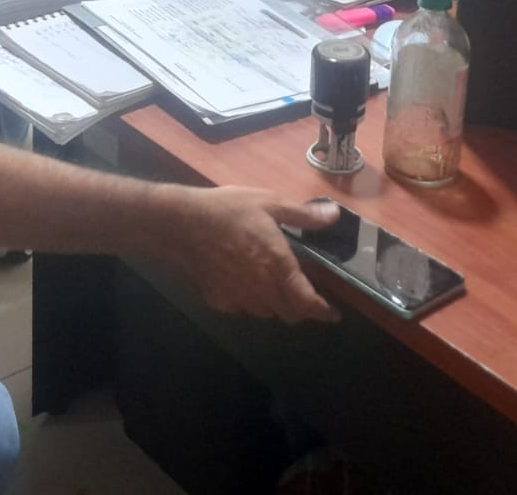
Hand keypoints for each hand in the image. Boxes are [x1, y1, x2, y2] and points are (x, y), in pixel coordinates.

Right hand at [168, 187, 339, 323]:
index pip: (307, 302)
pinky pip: (242, 308)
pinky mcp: (219, 300)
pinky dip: (249, 301)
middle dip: (301, 309)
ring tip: (275, 288)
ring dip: (276, 306)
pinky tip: (244, 284)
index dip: (323, 312)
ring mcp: (239, 297)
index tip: (332, 314)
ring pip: (266, 313)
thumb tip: (334, 214)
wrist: (182, 224)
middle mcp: (262, 288)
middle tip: (304, 296)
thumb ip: (303, 215)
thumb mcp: (269, 203)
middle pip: (289, 313)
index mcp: (279, 265)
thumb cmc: (228, 210)